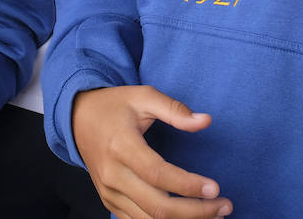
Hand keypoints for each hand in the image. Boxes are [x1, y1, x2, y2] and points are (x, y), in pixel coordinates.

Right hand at [72, 85, 231, 218]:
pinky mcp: (109, 201)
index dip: (188, 185)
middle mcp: (112, 174)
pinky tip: (188, 218)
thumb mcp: (143, 96)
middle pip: (156, 206)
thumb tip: (205, 121)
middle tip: (224, 206)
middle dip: (195, 212)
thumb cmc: (114, 106)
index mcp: (121, 146)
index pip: (158, 174)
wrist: (77, 119)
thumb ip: (174, 109)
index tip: (215, 188)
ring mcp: (108, 192)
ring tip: (214, 215)